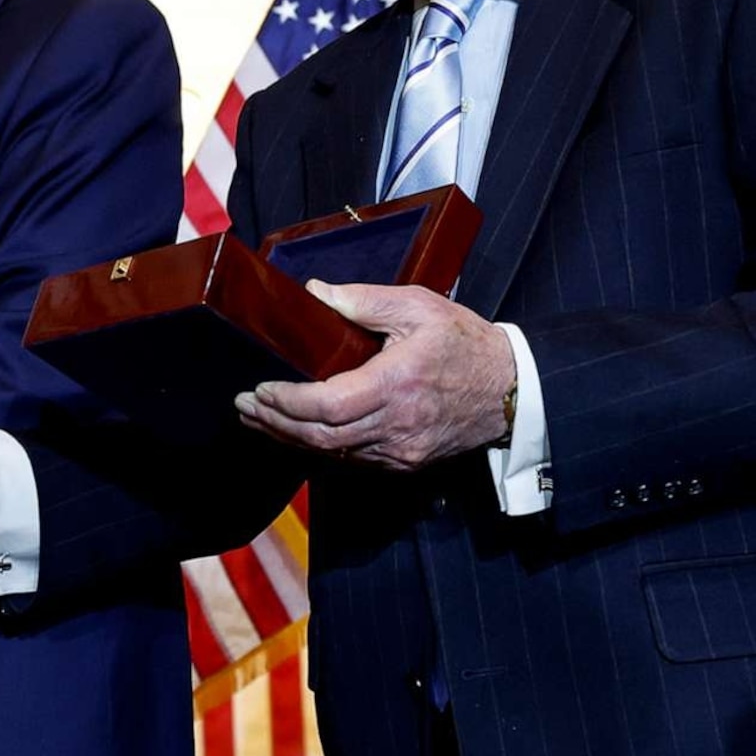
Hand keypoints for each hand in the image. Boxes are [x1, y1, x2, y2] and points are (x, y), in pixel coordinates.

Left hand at [235, 282, 513, 471]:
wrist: (511, 391)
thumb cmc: (465, 344)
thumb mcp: (419, 307)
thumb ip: (364, 301)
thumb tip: (316, 293)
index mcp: (397, 384)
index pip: (329, 406)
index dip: (288, 402)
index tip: (260, 389)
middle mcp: (397, 425)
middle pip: (322, 436)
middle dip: (276, 423)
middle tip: (244, 407)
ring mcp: (401, 450)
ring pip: (333, 453)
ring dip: (290, 438)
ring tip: (259, 419)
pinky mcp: (405, 462)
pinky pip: (352, 460)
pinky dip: (319, 448)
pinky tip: (297, 434)